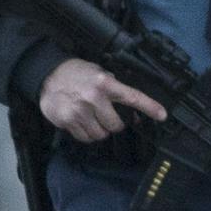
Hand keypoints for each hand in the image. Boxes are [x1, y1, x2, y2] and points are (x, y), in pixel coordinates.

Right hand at [38, 58, 166, 143]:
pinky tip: (81, 122)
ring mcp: (80, 111)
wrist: (48, 75)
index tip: (162, 115)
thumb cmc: (77, 74)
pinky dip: (86, 134)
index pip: (132, 97)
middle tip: (106, 116)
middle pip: (116, 125)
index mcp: (105, 83)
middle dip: (114, 124)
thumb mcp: (98, 73)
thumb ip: (113, 88)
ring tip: (91, 118)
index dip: (149, 107)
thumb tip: (131, 109)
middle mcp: (94, 97)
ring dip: (99, 130)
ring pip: (100, 134)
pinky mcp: (68, 121)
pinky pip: (85, 138)